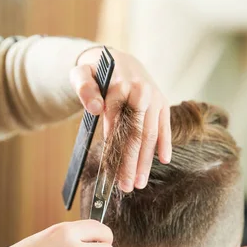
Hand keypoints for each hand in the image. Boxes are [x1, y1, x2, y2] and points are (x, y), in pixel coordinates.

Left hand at [71, 47, 171, 191]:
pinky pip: (165, 126)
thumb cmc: (95, 72)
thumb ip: (84, 88)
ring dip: (146, 161)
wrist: (116, 59)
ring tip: (139, 182)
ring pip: (151, 134)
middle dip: (132, 163)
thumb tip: (95, 108)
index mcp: (121, 85)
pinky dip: (165, 144)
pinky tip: (163, 161)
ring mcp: (154, 97)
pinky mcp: (162, 102)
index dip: (115, 151)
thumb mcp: (81, 74)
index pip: (118, 125)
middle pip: (137, 134)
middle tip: (126, 186)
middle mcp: (141, 91)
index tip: (110, 173)